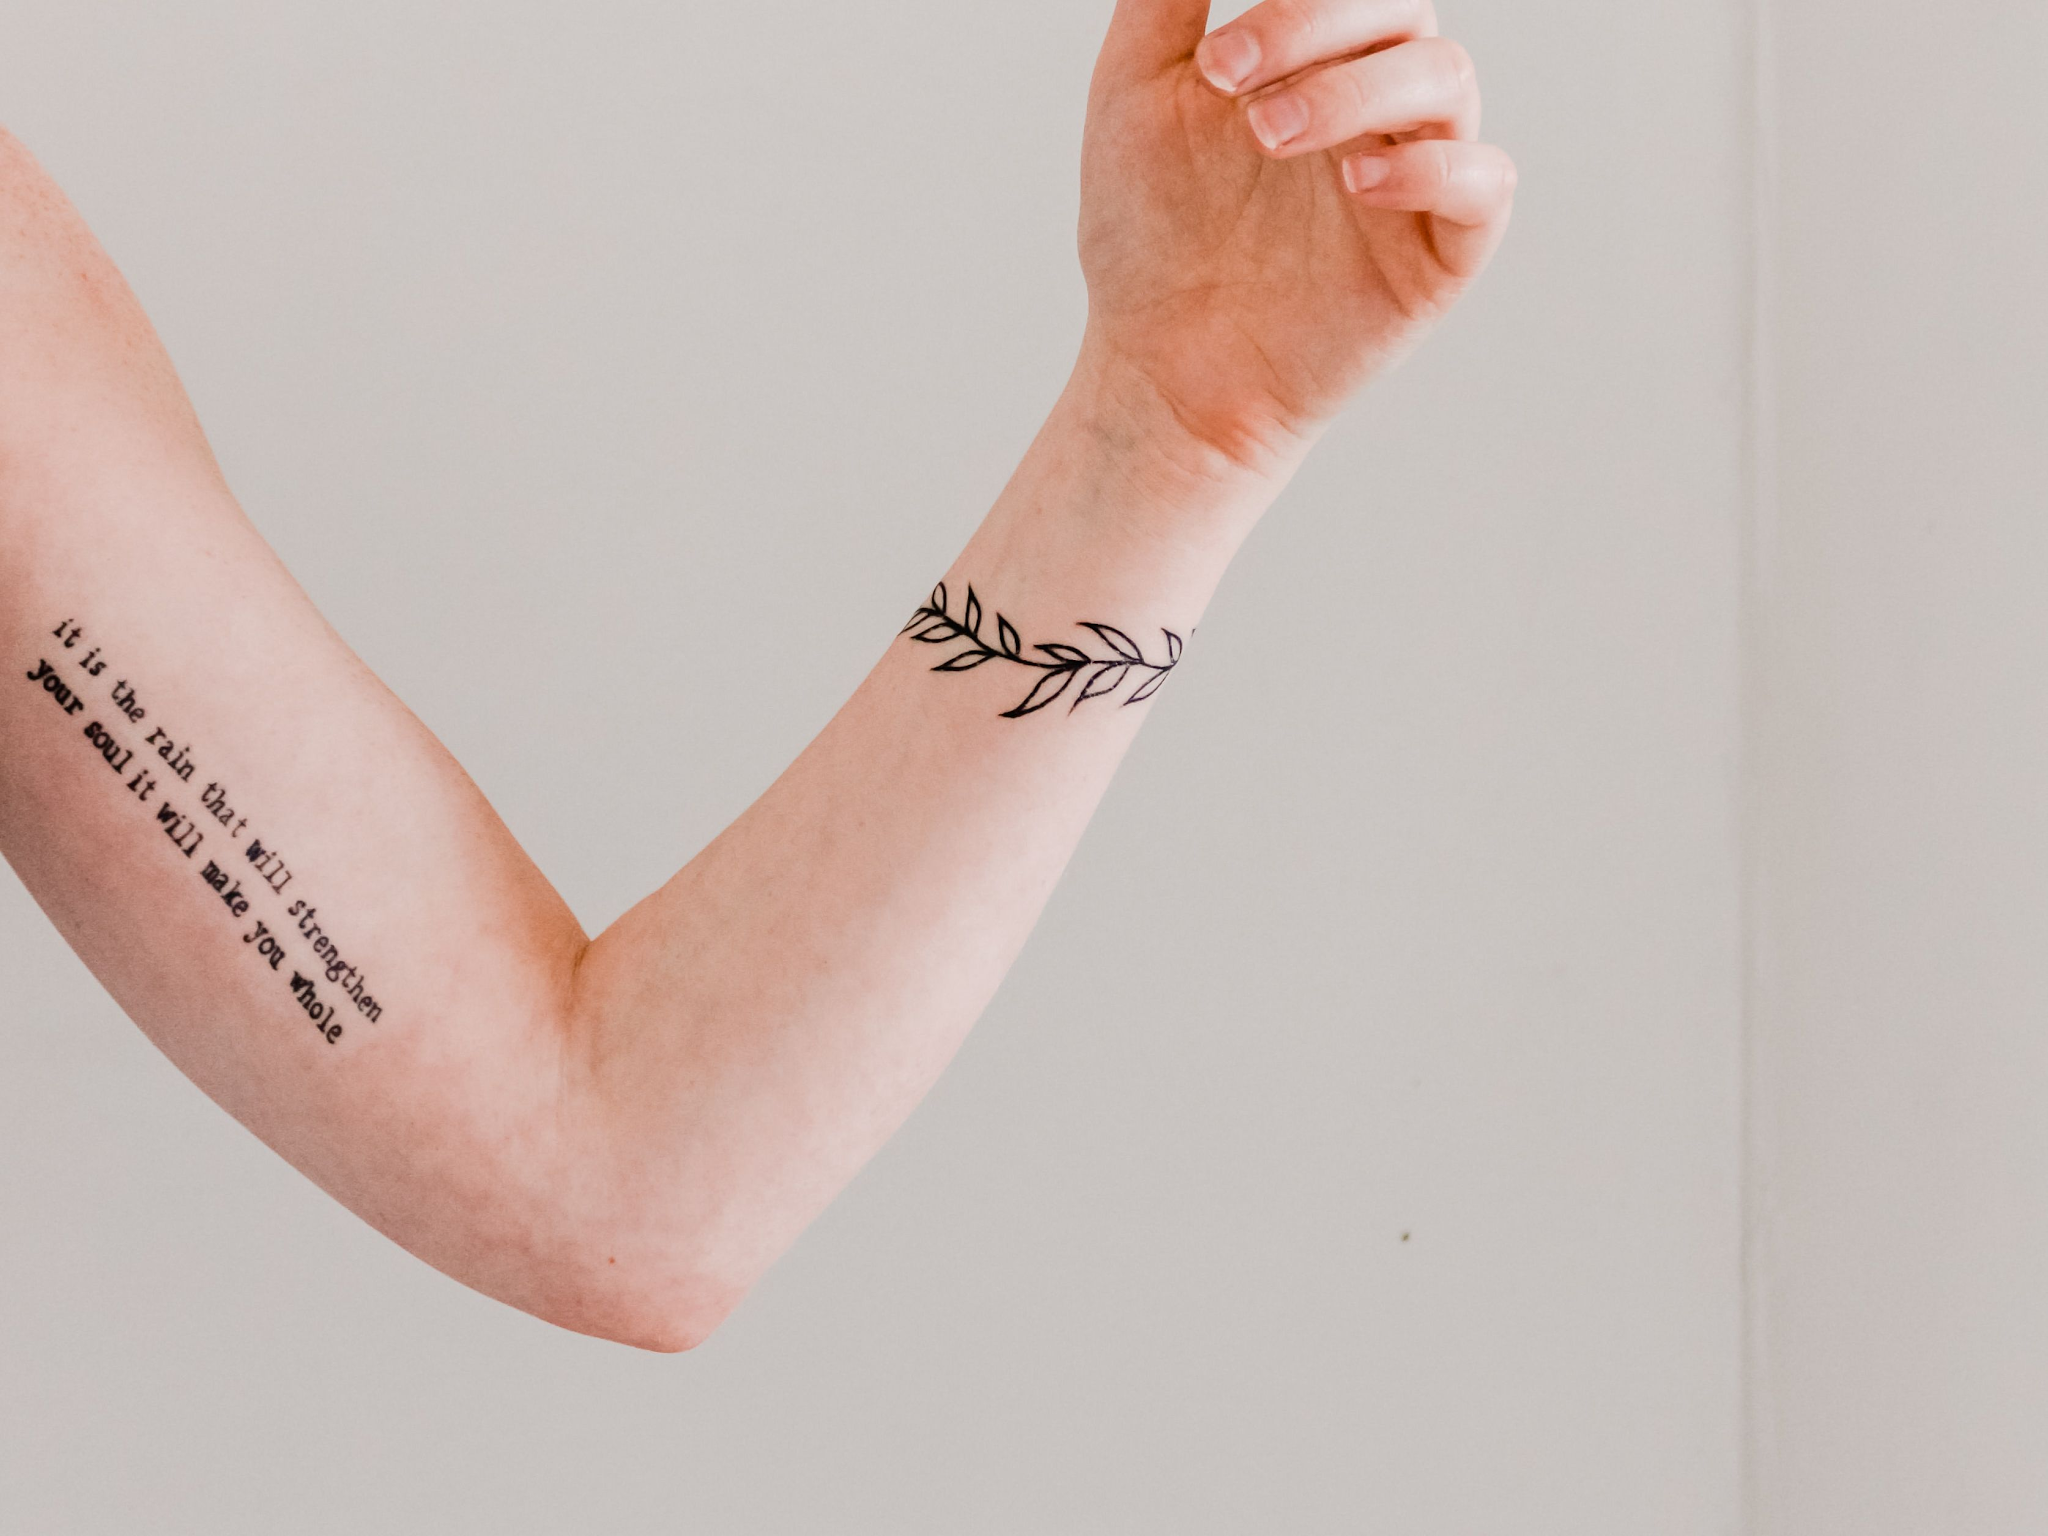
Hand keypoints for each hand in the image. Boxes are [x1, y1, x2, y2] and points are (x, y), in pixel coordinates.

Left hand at [1076, 0, 1515, 473]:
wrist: (1158, 371)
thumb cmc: (1149, 237)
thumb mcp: (1137, 96)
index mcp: (1316, 54)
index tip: (1221, 37)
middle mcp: (1376, 103)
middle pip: (1400, 11)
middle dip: (1311, 24)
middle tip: (1225, 76)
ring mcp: (1415, 175)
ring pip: (1445, 79)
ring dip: (1355, 90)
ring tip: (1266, 135)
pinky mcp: (1441, 254)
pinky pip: (1482, 184)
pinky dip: (1431, 166)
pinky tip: (1354, 182)